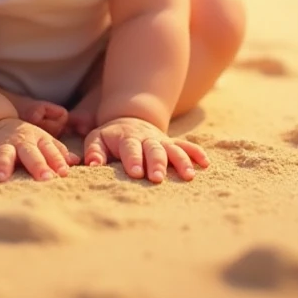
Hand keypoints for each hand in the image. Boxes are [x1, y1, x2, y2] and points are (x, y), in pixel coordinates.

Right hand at [0, 117, 79, 181]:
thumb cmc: (22, 137)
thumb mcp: (40, 140)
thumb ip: (57, 152)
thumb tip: (76, 161)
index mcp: (36, 139)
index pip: (49, 149)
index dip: (57, 160)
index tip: (63, 173)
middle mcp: (20, 141)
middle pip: (30, 153)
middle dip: (38, 165)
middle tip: (46, 179)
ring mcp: (0, 144)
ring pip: (3, 154)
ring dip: (4, 165)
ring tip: (3, 178)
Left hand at [84, 117, 208, 182]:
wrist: (129, 119)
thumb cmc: (110, 137)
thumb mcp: (97, 138)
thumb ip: (94, 150)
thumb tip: (92, 164)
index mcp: (126, 138)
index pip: (130, 148)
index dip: (133, 159)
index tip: (135, 172)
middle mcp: (146, 139)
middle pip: (153, 150)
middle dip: (157, 163)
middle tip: (158, 177)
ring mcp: (161, 141)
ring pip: (173, 149)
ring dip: (181, 161)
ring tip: (188, 175)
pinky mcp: (172, 144)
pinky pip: (186, 146)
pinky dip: (196, 153)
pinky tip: (205, 163)